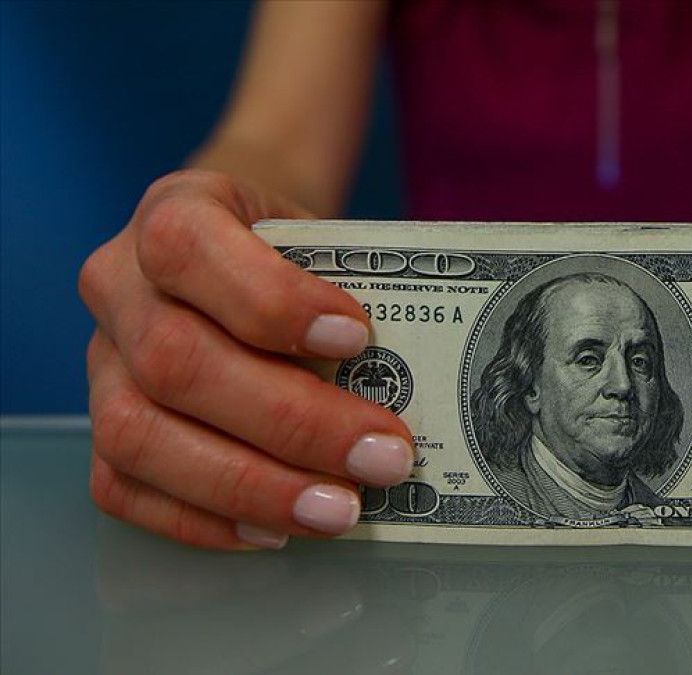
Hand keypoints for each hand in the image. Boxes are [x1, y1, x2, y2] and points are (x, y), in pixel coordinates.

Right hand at [79, 170, 413, 548]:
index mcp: (174, 210)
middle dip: (291, 421)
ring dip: (250, 486)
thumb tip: (407, 383)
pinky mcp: (100, 428)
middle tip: (384, 458)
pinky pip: (123, 488)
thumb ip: (348, 288)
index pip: (188, 248)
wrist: (241, 252)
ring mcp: (99, 360)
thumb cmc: (294, 254)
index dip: (269, 300)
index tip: (357, 336)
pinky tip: (278, 530)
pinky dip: (204, 520)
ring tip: (340, 510)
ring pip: (138, 434)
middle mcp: (117, 283)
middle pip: (175, 360)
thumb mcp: (322, 237)